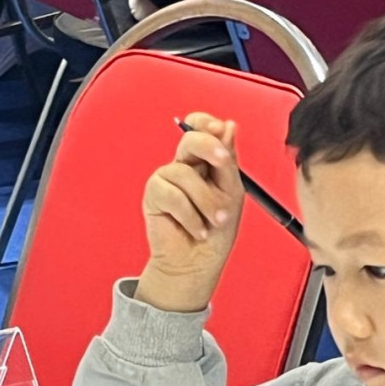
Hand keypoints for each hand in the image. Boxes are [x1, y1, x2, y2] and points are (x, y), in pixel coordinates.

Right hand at [135, 113, 244, 311]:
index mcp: (204, 161)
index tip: (220, 127)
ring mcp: (166, 179)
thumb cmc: (216, 230)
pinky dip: (190, 216)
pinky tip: (196, 229)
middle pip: (190, 139)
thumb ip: (228, 162)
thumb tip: (228, 126)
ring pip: (185, 174)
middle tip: (223, 163)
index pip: (199, 128)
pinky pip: (172, 196)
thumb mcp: (231, 193)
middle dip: (208, 148)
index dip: (206, 123)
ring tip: (214, 222)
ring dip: (206, 202)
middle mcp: (184, 165)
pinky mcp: (153, 195)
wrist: (198, 262)